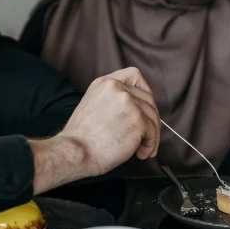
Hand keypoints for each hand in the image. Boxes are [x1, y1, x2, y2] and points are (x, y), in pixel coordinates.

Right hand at [30, 67, 159, 193]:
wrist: (76, 151)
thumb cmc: (81, 138)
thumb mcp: (93, 105)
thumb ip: (113, 100)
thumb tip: (137, 110)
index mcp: (104, 82)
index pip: (133, 75)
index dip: (144, 91)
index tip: (145, 107)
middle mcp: (117, 87)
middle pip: (148, 99)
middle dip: (151, 119)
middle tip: (147, 135)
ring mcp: (128, 102)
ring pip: (152, 116)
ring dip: (151, 135)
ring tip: (143, 149)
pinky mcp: (137, 119)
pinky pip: (153, 132)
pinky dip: (150, 144)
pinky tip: (141, 153)